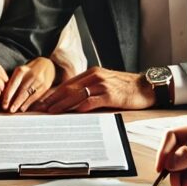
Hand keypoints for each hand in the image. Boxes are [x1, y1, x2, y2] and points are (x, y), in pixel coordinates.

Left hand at [0, 57, 55, 112]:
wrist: (48, 64)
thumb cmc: (31, 69)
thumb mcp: (22, 71)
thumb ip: (14, 81)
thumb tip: (5, 94)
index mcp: (22, 70)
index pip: (14, 83)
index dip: (8, 94)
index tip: (4, 103)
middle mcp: (31, 74)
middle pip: (21, 90)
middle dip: (14, 101)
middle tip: (8, 110)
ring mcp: (39, 80)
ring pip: (28, 94)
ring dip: (20, 103)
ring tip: (14, 110)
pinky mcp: (45, 86)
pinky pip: (36, 96)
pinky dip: (28, 103)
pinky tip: (23, 108)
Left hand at [31, 67, 155, 112]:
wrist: (146, 87)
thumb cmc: (126, 87)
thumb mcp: (106, 82)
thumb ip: (91, 87)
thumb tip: (73, 99)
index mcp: (92, 73)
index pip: (68, 84)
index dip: (54, 93)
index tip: (42, 102)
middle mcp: (95, 77)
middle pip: (69, 89)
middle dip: (53, 99)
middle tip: (40, 108)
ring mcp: (103, 85)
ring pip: (77, 95)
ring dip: (62, 104)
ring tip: (50, 112)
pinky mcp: (110, 95)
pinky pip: (91, 101)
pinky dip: (80, 107)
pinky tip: (71, 112)